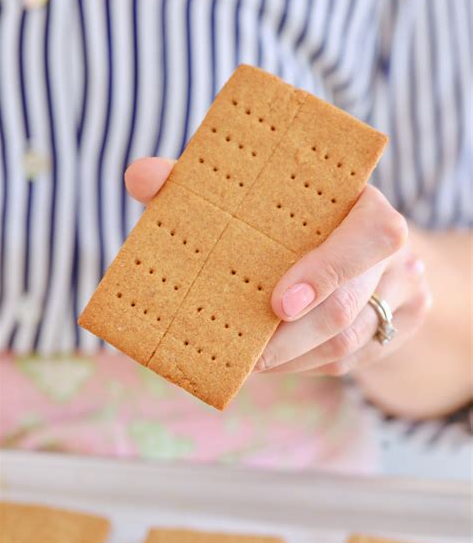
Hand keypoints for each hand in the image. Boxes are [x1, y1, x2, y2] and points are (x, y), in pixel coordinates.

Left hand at [125, 158, 430, 378]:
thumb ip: (198, 180)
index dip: (329, 270)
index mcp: (367, 206)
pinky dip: (306, 366)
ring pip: (350, 343)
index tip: (276, 303)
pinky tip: (271, 364)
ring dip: (293, 360)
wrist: (355, 237)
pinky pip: (354, 361)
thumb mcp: (255, 190)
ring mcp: (402, 293)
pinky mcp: (399, 329)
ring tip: (246, 363)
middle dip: (291, 339)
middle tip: (245, 356)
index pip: (375, 235)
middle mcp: (395, 252)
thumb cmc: (296, 212)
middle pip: (352, 306)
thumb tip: (139, 176)